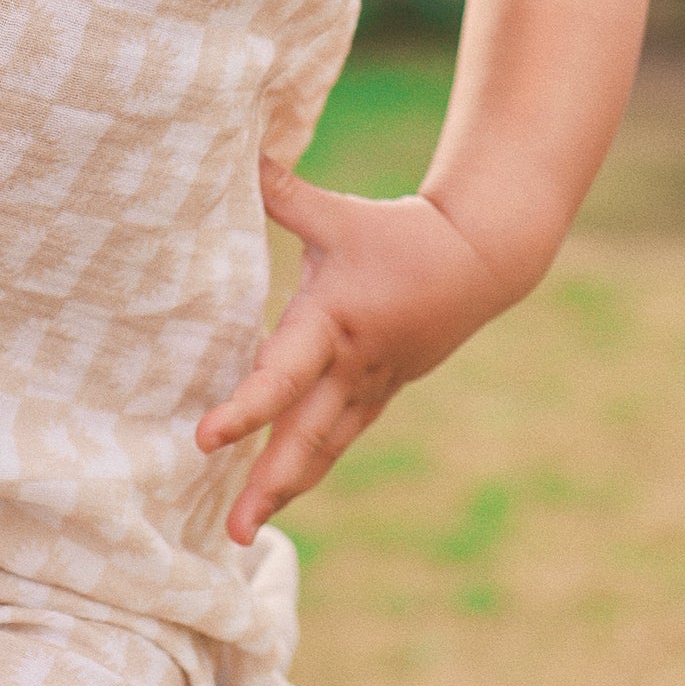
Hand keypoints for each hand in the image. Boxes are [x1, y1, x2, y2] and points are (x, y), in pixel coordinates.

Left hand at [196, 157, 511, 543]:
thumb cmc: (400, 233)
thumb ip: (285, 192)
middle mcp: (350, 367)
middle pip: (305, 436)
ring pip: (323, 448)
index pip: (283, 375)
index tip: (206, 440)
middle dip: (267, 484)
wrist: (478, 260)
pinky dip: (308, 468)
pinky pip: (338, 440)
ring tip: (244, 531)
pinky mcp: (378, 395)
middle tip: (233, 531)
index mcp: (334, 323)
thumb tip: (244, 154)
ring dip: (285, 488)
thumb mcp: (340, 214)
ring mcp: (369, 388)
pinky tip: (278, 494)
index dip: (245, 409)